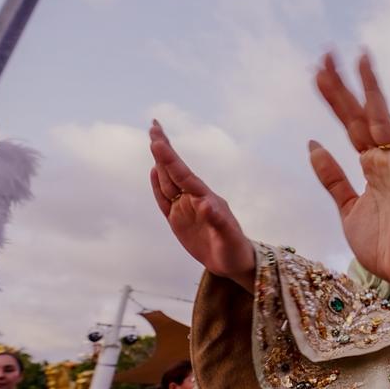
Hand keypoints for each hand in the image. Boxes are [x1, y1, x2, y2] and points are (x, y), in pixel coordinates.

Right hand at [149, 121, 254, 290]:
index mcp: (206, 199)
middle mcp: (194, 199)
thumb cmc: (235, 250)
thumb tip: (205, 204)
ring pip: (168, 181)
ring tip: (154, 140)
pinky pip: (164, 200)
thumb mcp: (229, 238)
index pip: (184, 175)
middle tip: (154, 125)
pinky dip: (157, 186)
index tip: (158, 141)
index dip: (170, 158)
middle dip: (164, 149)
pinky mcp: (178, 221)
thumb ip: (218, 221)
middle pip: (174, 171)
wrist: (235, 263)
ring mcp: (185, 208)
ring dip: (160, 162)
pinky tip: (154, 171)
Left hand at [312, 52, 389, 307]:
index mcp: (370, 166)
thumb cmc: (384, 244)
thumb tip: (313, 143)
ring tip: (361, 58)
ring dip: (372, 90)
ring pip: (382, 121)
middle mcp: (385, 160)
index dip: (333, 98)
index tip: (317, 71)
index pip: (349, 123)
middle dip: (346, 84)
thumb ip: (332, 176)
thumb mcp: (346, 207)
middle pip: (362, 114)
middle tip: (329, 52)